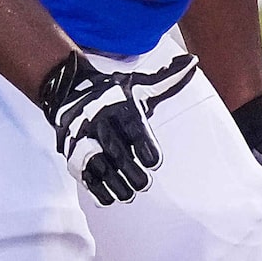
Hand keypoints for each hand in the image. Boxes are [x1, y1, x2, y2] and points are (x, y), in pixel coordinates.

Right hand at [40, 51, 164, 204]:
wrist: (69, 92)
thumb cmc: (114, 94)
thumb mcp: (140, 84)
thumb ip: (167, 79)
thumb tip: (193, 62)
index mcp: (119, 106)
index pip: (132, 126)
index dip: (143, 144)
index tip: (154, 161)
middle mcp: (99, 122)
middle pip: (114, 149)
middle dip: (129, 169)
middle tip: (144, 183)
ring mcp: (83, 139)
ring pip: (97, 164)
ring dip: (113, 182)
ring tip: (128, 194)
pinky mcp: (72, 153)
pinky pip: (82, 173)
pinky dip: (94, 188)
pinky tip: (108, 198)